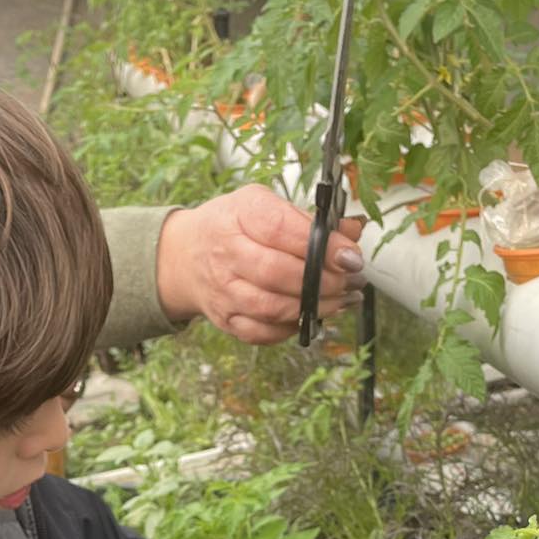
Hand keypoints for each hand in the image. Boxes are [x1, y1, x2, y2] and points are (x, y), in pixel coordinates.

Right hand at [154, 186, 365, 344]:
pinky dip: (293, 328)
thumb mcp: (265, 205)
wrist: (186, 256)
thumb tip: (353, 233)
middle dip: (323, 281)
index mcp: (240, 214)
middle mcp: (227, 252)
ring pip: (272, 308)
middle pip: (278, 272)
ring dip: (315, 307)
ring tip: (343, 299)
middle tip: (350, 280)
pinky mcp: (226, 319)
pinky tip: (314, 315)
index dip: (321, 245)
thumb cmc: (233, 226)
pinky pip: (263, 332)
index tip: (350, 255)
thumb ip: (308, 220)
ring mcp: (224, 290)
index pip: (281, 229)